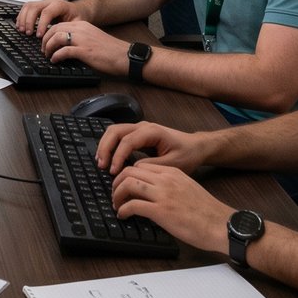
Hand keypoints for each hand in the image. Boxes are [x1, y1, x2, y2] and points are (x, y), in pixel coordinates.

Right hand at [15, 0, 84, 33]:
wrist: (77, 10)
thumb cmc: (76, 17)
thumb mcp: (78, 23)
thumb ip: (69, 29)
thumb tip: (60, 38)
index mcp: (59, 5)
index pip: (47, 12)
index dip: (41, 24)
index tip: (39, 35)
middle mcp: (49, 2)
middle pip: (34, 7)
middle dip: (29, 21)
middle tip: (28, 33)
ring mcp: (42, 3)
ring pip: (28, 6)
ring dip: (23, 18)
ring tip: (22, 30)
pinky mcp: (37, 6)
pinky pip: (26, 8)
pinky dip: (21, 17)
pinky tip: (20, 25)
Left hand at [38, 20, 126, 73]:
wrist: (125, 56)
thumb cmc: (111, 51)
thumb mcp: (92, 38)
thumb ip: (79, 38)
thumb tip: (65, 45)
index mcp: (83, 25)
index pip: (59, 24)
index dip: (49, 33)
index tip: (46, 42)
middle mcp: (81, 29)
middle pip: (55, 29)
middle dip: (45, 40)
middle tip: (43, 49)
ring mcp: (82, 39)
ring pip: (56, 38)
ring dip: (48, 47)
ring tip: (47, 55)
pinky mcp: (84, 51)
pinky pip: (64, 51)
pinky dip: (56, 56)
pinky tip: (55, 60)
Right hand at [95, 120, 210, 171]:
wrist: (195, 147)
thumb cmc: (187, 154)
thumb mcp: (173, 164)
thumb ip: (152, 166)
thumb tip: (133, 169)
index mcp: (152, 132)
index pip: (127, 141)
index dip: (118, 156)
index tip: (114, 171)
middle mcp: (143, 126)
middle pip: (115, 131)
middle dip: (105, 148)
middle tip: (102, 165)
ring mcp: (139, 129)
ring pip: (114, 131)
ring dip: (105, 146)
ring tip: (101, 163)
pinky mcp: (138, 135)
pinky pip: (119, 136)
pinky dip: (110, 146)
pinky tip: (108, 159)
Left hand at [108, 164, 232, 253]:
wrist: (221, 225)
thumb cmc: (207, 212)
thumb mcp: (187, 189)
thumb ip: (170, 186)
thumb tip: (152, 194)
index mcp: (173, 172)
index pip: (141, 165)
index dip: (128, 174)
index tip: (124, 184)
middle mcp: (166, 179)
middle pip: (130, 171)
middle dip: (117, 182)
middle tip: (115, 194)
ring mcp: (163, 194)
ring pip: (128, 184)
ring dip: (117, 195)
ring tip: (117, 204)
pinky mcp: (161, 211)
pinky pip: (132, 205)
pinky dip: (123, 210)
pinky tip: (123, 216)